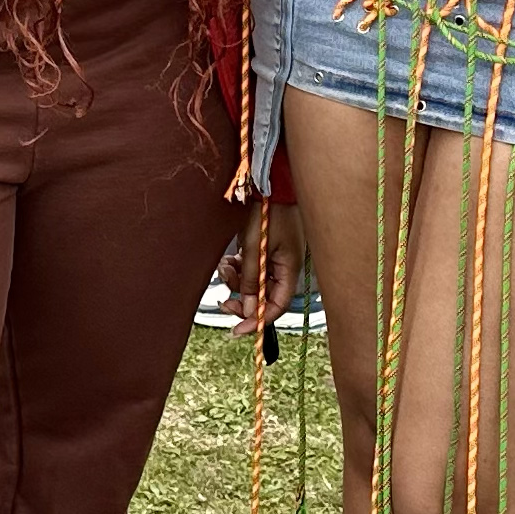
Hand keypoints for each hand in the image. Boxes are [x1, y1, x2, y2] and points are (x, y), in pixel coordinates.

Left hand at [223, 201, 307, 333]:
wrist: (270, 184)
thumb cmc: (268, 211)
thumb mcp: (255, 247)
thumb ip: (252, 279)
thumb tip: (250, 310)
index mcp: (289, 269)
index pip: (277, 306)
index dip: (259, 320)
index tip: (238, 329)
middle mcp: (283, 267)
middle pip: (264, 297)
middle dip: (243, 301)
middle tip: (225, 301)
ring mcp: (274, 258)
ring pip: (254, 283)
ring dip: (237, 281)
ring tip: (225, 269)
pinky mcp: (264, 250)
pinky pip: (250, 269)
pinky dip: (237, 268)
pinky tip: (228, 261)